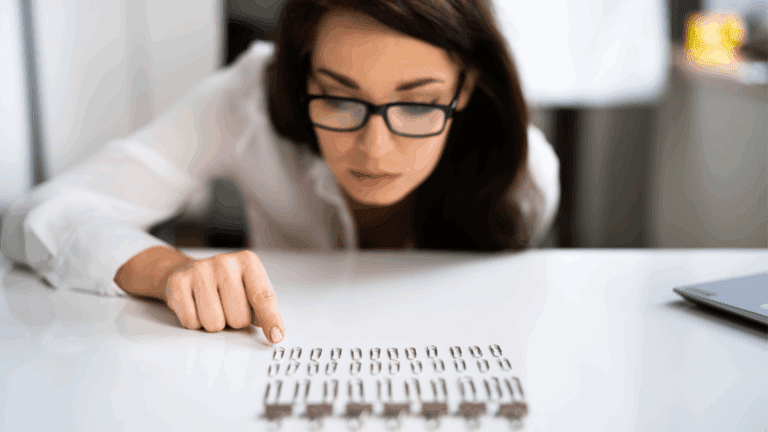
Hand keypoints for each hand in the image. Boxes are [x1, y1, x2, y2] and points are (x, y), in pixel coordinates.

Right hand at [165, 250, 284, 341]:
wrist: (190, 271)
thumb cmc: (227, 285)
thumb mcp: (250, 290)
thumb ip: (263, 309)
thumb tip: (273, 332)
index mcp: (249, 262)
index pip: (263, 297)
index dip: (271, 319)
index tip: (276, 336)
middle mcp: (225, 262)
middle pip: (238, 317)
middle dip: (235, 322)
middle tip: (228, 308)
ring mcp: (200, 270)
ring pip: (214, 323)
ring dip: (215, 324)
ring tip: (213, 307)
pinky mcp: (178, 282)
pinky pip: (191, 322)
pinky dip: (195, 322)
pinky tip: (196, 306)